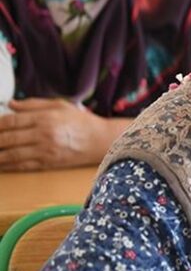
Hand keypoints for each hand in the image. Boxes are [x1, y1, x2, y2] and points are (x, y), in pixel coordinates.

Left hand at [0, 98, 114, 170]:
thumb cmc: (81, 121)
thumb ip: (34, 104)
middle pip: (8, 138)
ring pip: (12, 154)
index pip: (11, 121)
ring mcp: (45, 150)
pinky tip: (1, 164)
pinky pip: (23, 166)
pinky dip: (8, 166)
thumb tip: (11, 104)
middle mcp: (43, 134)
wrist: (101, 140)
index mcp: (45, 117)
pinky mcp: (48, 163)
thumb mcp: (60, 105)